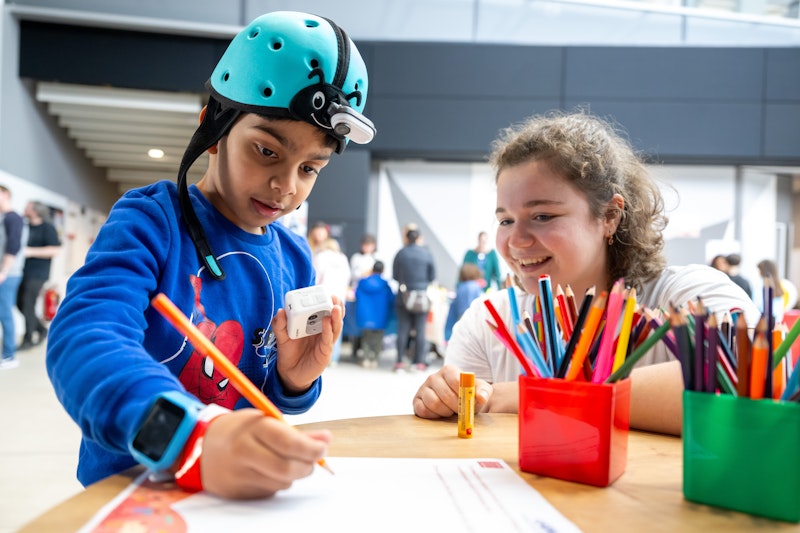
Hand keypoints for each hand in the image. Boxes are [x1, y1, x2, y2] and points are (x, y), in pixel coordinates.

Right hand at [200, 409, 330, 498]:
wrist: (200, 448)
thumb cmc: (239, 431)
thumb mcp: (265, 421)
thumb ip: (297, 432)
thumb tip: (326, 439)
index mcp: (252, 429)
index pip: (288, 442)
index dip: (310, 448)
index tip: (323, 448)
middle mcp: (244, 453)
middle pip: (286, 468)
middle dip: (307, 466)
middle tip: (313, 459)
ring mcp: (239, 475)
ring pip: (282, 483)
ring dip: (293, 475)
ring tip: (284, 460)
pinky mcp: (238, 493)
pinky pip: (270, 492)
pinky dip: (277, 482)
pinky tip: (267, 471)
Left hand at [271, 294, 344, 392]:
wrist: (290, 373)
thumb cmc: (289, 352)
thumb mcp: (281, 337)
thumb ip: (280, 325)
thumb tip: (281, 311)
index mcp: (314, 324)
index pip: (324, 309)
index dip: (327, 300)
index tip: (326, 291)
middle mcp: (322, 331)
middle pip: (334, 316)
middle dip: (337, 306)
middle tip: (334, 297)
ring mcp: (325, 341)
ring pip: (335, 327)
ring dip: (336, 316)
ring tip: (335, 307)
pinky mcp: (325, 352)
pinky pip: (328, 339)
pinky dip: (329, 330)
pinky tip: (328, 321)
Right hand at [413, 364, 491, 417]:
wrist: (457, 402)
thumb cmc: (468, 394)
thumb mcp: (480, 390)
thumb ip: (483, 392)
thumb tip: (481, 398)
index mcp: (449, 370)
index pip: (455, 380)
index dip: (462, 394)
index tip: (467, 402)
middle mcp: (433, 377)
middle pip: (445, 394)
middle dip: (456, 406)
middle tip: (461, 410)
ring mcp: (423, 388)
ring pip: (433, 403)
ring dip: (445, 412)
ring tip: (451, 411)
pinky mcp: (416, 400)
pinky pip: (423, 410)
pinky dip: (434, 416)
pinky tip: (440, 414)